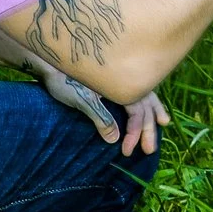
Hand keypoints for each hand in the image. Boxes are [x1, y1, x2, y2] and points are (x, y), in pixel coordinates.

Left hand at [32, 56, 165, 154]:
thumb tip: (115, 139)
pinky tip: (146, 102)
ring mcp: (120, 78)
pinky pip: (136, 90)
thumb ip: (100, 117)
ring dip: (153, 111)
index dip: (134, 134)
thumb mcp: (81, 100)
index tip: (125, 151)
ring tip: (163, 122)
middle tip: (149, 151)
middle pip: (144, 106)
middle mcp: (125, 79)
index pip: (137, 112)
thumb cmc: (63, 80)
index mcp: (120, 84)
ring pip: (144, 96)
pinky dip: (144, 98)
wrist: (49, 59)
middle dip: (148, 129)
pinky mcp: (113, 79)